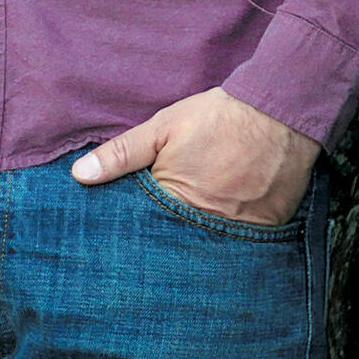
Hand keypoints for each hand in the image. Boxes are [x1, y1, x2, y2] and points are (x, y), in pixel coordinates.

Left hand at [70, 87, 318, 224]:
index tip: (122, 236)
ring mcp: (239, 231)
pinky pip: (242, 243)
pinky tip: (223, 223)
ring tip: (190, 232)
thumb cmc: (217, 118)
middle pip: (177, 245)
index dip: (135, 233)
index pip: (145, 233)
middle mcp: (207, 225)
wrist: (278, 111)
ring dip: (197, 242)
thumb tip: (80, 175)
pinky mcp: (267, 230)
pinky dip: (231, 237)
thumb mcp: (163, 128)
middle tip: (157, 238)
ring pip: (209, 247)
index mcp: (176, 202)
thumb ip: (122, 153)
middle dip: (165, 243)